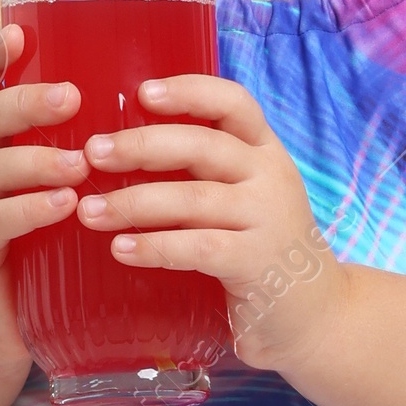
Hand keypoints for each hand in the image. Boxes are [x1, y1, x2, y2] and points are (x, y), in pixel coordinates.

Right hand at [0, 17, 85, 369]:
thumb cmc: (28, 266)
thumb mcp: (46, 206)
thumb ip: (68, 167)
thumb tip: (132, 124)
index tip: (18, 32)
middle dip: (26, 103)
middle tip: (71, 97)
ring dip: (35, 160)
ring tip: (80, 162)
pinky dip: (27, 210)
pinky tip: (62, 207)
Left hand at [77, 73, 347, 373]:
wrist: (316, 315)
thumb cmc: (260, 249)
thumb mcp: (244, 198)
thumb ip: (205, 173)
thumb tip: (123, 149)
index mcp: (265, 152)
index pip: (233, 103)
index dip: (189, 91)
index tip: (142, 92)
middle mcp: (271, 177)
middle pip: (202, 146)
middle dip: (141, 147)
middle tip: (93, 154)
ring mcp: (267, 220)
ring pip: (192, 199)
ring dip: (134, 203)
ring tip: (90, 211)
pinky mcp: (256, 263)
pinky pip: (196, 248)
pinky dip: (154, 247)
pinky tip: (121, 249)